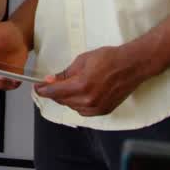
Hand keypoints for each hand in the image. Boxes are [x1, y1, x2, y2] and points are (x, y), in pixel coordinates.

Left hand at [33, 45, 151, 116]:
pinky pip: (84, 111)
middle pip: (63, 101)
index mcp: (81, 86)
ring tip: (65, 88)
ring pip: (73, 107)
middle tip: (49, 84)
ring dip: (66, 99)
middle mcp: (88, 100)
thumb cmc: (108, 58)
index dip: (43, 90)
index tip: (37, 87)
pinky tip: (78, 95)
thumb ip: (65, 73)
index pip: (55, 92)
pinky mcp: (105, 110)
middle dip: (54, 93)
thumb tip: (51, 80)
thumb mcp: (82, 60)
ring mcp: (97, 108)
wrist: (132, 65)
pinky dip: (78, 104)